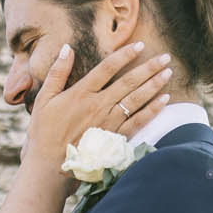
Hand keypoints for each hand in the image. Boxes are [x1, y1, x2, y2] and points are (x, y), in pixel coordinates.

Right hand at [23, 41, 172, 174]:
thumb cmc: (43, 132)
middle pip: (129, 82)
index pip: (108, 68)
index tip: (139, 46)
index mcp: (81, 93)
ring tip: (168, 73)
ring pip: (137, 99)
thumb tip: (68, 48)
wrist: (49, 166)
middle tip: (165, 56)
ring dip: (154, 85)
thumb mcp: (44, 98)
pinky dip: (153, 110)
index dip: (125, 55)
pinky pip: (138, 121)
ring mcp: (109, 123)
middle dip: (149, 68)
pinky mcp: (115, 138)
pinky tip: (165, 100)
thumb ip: (57, 72)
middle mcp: (98, 105)